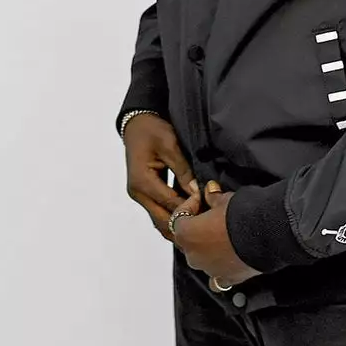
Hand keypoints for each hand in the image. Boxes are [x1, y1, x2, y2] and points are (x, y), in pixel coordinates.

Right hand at [123, 113, 200, 243]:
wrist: (136, 123)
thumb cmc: (152, 130)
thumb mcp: (170, 145)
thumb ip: (183, 170)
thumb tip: (196, 191)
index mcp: (142, 182)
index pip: (169, 203)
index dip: (190, 206)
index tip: (208, 202)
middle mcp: (138, 193)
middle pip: (162, 221)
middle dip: (184, 222)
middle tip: (206, 220)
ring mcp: (140, 195)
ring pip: (160, 220)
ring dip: (179, 221)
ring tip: (201, 219)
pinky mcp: (144, 193)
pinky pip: (160, 210)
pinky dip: (174, 214)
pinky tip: (191, 212)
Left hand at [172, 180, 263, 288]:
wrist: (265, 234)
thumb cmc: (240, 215)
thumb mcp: (224, 199)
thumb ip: (212, 197)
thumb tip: (210, 192)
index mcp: (187, 234)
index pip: (179, 218)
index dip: (190, 206)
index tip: (201, 198)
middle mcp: (193, 255)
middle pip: (189, 240)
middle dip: (198, 228)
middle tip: (212, 215)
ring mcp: (209, 270)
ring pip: (202, 258)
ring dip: (209, 247)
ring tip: (225, 234)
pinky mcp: (227, 279)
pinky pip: (218, 276)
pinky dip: (221, 268)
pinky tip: (229, 259)